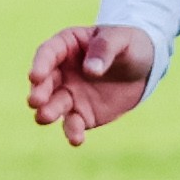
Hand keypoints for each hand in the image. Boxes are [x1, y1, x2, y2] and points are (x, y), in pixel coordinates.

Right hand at [26, 24, 160, 143]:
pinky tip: (77, 140)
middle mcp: (62, 71)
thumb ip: (105, 49)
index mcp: (67, 46)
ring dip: (47, 112)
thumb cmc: (128, 45)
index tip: (36, 76)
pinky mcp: (82, 114)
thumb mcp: (121, 39)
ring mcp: (70, 94)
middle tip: (35, 101)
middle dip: (39, 92)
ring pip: (54, 106)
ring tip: (44, 117)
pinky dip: (73, 132)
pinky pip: (74, 124)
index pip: (48, 53)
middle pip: (44, 82)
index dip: (40, 64)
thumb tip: (90, 70)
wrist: (143, 69)